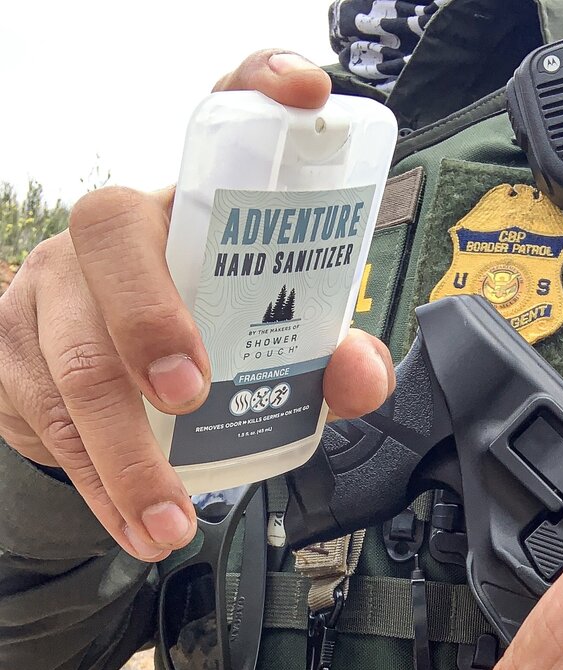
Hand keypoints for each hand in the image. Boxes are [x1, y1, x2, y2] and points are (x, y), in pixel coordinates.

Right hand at [0, 51, 392, 561]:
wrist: (98, 377)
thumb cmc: (192, 338)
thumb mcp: (262, 344)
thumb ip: (322, 356)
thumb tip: (362, 373)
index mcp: (183, 207)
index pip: (216, 112)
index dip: (259, 82)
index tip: (308, 94)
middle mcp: (107, 233)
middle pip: (110, 243)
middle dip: (149, 321)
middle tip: (191, 393)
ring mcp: (47, 291)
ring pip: (72, 360)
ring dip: (126, 456)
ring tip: (170, 521)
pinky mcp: (10, 357)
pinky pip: (46, 423)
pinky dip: (99, 486)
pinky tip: (136, 528)